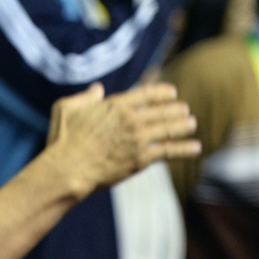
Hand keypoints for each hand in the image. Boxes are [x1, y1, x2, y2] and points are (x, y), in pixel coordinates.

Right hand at [46, 82, 199, 194]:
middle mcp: (132, 120)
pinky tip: (196, 148)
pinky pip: (169, 151)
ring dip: (183, 126)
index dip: (162, 92)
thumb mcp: (65, 109)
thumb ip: (83, 97)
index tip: (172, 92)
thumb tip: (98, 89)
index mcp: (116, 105)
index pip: (147, 93)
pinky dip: (185, 149)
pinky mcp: (141, 159)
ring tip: (191, 124)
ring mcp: (139, 140)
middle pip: (163, 110)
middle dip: (176, 109)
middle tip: (184, 109)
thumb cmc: (62, 140)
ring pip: (169, 129)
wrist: (67, 169)